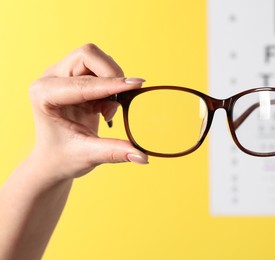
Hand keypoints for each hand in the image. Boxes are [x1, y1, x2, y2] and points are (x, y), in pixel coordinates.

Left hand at [29, 44, 147, 181]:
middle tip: (117, 101)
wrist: (55, 160)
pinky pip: (102, 69)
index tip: (136, 84)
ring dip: (112, 81)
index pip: (83, 82)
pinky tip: (104, 107)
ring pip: (97, 59)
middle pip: (88, 55)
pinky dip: (111, 86)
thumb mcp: (88, 156)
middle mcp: (50, 79)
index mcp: (43, 95)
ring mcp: (63, 75)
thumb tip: (143, 157)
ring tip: (106, 110)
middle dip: (111, 74)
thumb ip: (115, 152)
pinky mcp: (76, 78)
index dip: (112, 84)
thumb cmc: (62, 157)